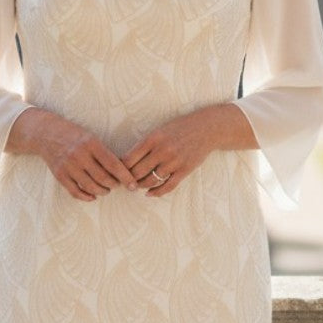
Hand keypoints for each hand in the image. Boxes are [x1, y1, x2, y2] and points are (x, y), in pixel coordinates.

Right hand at [6, 109, 138, 201]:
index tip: (133, 185)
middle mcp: (79, 155)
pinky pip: (75, 192)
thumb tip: (122, 171)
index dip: (125, 177)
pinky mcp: (60, 175)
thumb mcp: (91, 137)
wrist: (46, 134)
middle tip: (118, 185)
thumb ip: (104, 153)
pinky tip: (93, 196)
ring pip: (90, 187)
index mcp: (91, 143)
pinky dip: (86, 197)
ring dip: (102, 191)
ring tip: (106, 189)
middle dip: (114, 185)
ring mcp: (68, 166)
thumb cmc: (74, 135)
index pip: (113, 164)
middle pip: (103, 178)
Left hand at [122, 104, 258, 196]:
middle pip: (137, 172)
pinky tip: (149, 194)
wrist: (207, 128)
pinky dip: (156, 193)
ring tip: (135, 187)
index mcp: (153, 138)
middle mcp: (162, 150)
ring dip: (140, 186)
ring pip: (150, 181)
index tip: (116, 172)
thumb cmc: (180, 128)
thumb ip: (145, 144)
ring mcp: (174, 161)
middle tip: (122, 183)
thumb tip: (127, 160)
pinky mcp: (184, 170)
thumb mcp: (160, 130)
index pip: (129, 158)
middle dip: (128, 179)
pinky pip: (167, 186)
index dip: (120, 168)